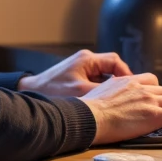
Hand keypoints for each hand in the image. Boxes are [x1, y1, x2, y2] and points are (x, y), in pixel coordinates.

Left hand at [19, 49, 151, 98]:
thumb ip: (102, 92)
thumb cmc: (52, 91)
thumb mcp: (80, 93)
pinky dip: (100, 89)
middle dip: (120, 81)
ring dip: (110, 86)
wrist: (31, 92)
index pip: (115, 62)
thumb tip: (122, 95)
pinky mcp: (76, 76)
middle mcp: (85, 60)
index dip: (126, 74)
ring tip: (115, 100)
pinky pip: (95, 80)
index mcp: (87, 59)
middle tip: (126, 95)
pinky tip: (101, 101)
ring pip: (104, 74)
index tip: (131, 87)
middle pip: (112, 67)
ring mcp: (80, 67)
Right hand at [81, 76, 161, 145]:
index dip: (161, 90)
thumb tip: (108, 102)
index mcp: (128, 81)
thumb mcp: (99, 93)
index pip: (152, 81)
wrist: (89, 117)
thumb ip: (110, 94)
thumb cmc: (88, 111)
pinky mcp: (154, 115)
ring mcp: (149, 100)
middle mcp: (141, 88)